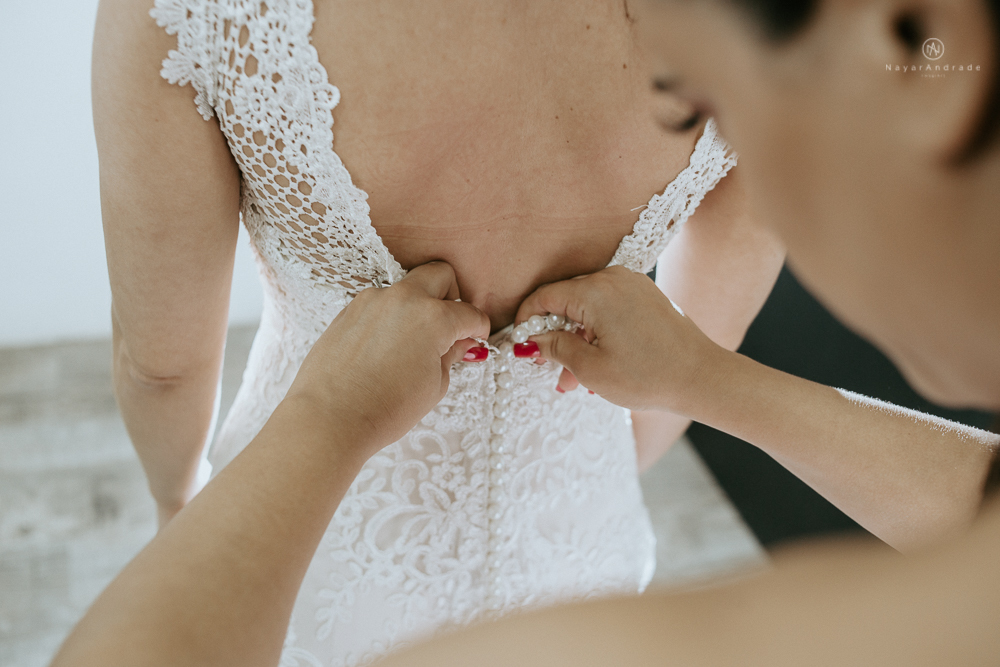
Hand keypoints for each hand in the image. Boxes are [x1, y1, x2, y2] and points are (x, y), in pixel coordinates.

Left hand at [286, 261, 490, 457]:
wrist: (329, 418)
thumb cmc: (382, 409)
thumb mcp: (434, 386)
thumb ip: (451, 355)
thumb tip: (460, 342)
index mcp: (433, 317)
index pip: (469, 313)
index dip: (479, 329)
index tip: (476, 338)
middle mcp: (403, 299)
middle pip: (441, 275)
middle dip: (452, 296)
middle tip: (450, 327)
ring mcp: (373, 301)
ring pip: (407, 287)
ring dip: (419, 305)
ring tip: (414, 343)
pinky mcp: (349, 310)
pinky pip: (380, 302)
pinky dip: (392, 316)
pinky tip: (387, 348)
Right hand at [514, 266, 730, 412]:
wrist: (702, 377)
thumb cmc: (649, 376)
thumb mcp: (591, 368)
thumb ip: (554, 348)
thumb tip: (531, 340)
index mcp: (595, 291)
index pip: (544, 297)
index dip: (526, 322)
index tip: (520, 346)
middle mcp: (613, 278)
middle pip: (565, 301)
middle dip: (553, 336)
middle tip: (549, 370)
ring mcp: (632, 284)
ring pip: (587, 308)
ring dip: (576, 340)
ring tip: (576, 380)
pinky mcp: (645, 295)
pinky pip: (608, 308)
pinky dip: (597, 332)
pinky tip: (598, 363)